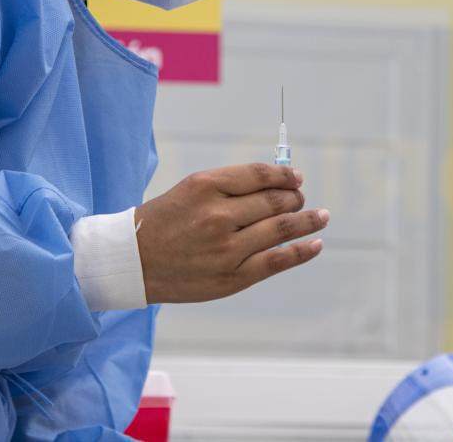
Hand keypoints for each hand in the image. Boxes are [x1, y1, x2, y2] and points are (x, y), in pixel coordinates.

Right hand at [135, 164, 327, 303]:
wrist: (131, 262)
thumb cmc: (165, 220)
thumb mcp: (191, 189)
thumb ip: (232, 184)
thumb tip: (281, 181)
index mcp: (206, 186)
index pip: (261, 175)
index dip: (285, 175)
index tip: (296, 178)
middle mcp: (218, 216)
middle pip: (275, 201)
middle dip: (295, 198)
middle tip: (300, 198)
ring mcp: (226, 249)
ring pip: (281, 228)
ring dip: (308, 220)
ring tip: (321, 216)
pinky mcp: (231, 277)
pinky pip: (276, 261)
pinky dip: (302, 251)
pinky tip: (315, 244)